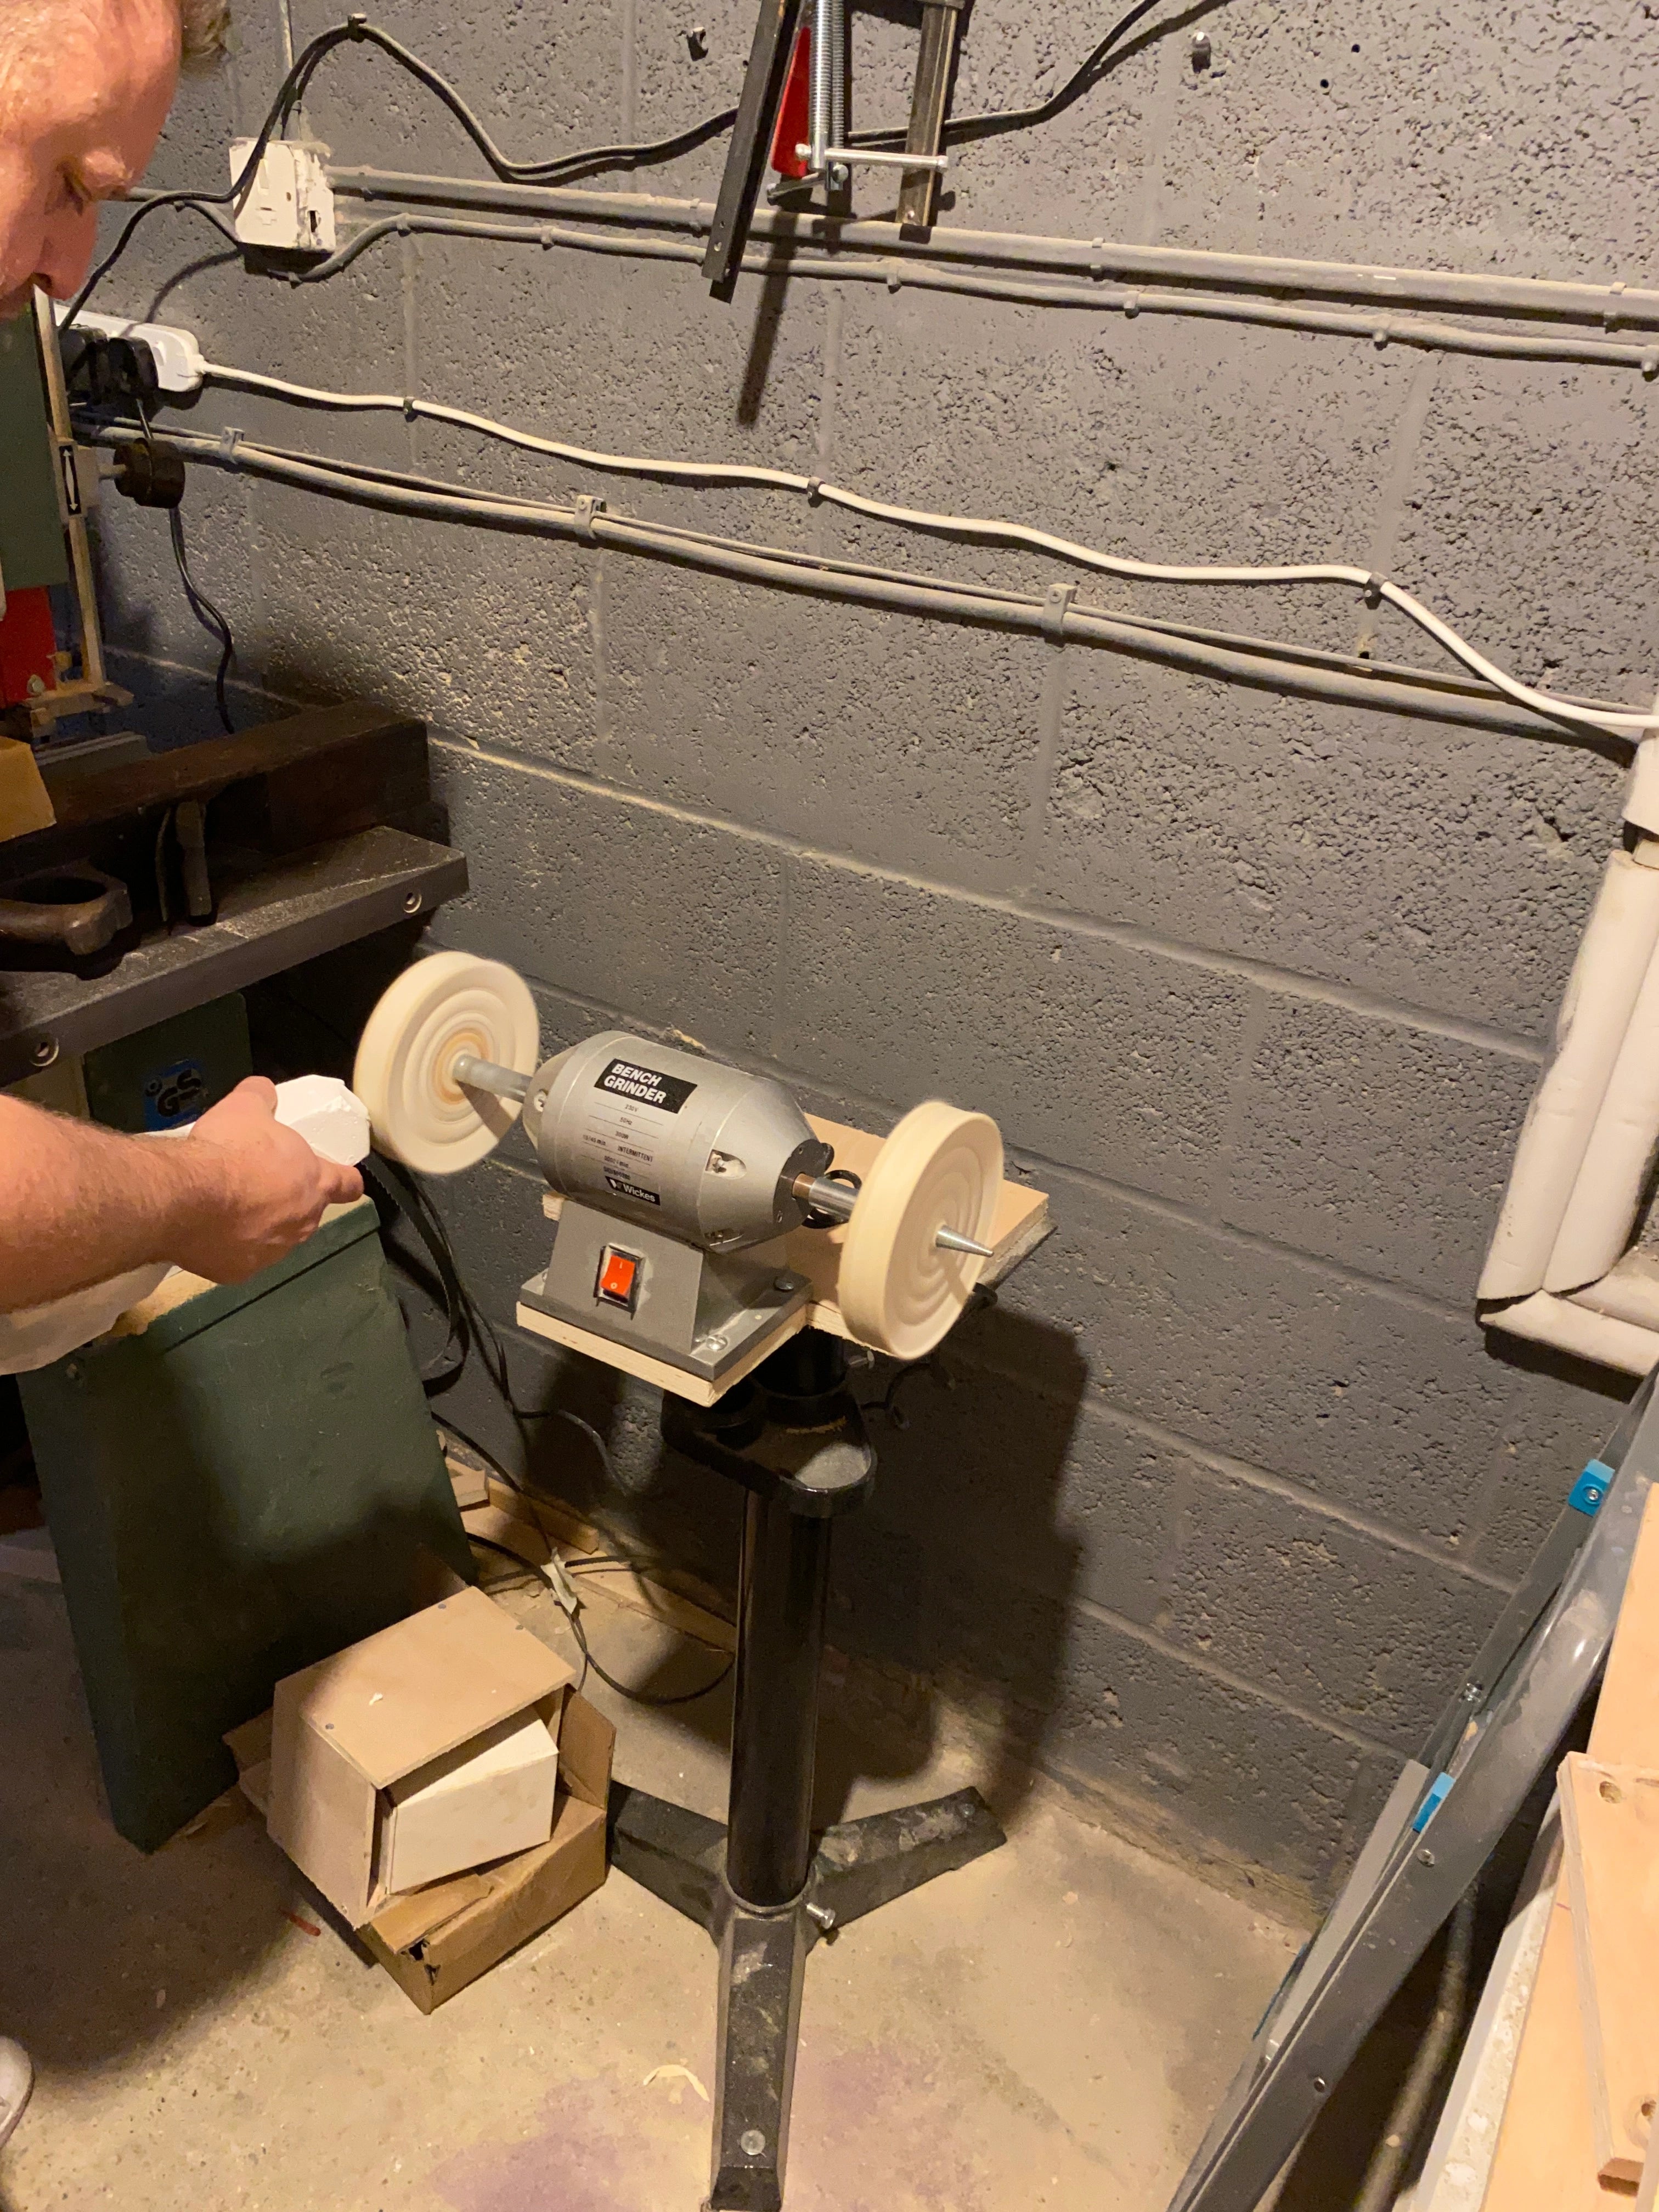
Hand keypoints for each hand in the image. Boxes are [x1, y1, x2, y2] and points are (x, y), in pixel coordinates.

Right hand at [167, 1077, 363, 1283]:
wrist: (185, 1197)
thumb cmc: (227, 1150)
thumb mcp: (245, 1107)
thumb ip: (261, 1097)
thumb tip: (263, 1090)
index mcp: (314, 1182)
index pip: (348, 1184)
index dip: (345, 1179)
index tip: (339, 1178)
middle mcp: (302, 1222)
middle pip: (307, 1211)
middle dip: (288, 1199)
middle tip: (258, 1182)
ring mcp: (273, 1252)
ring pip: (275, 1238)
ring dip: (260, 1224)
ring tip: (228, 1206)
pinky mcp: (240, 1272)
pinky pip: (240, 1257)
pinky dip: (228, 1246)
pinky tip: (209, 1230)